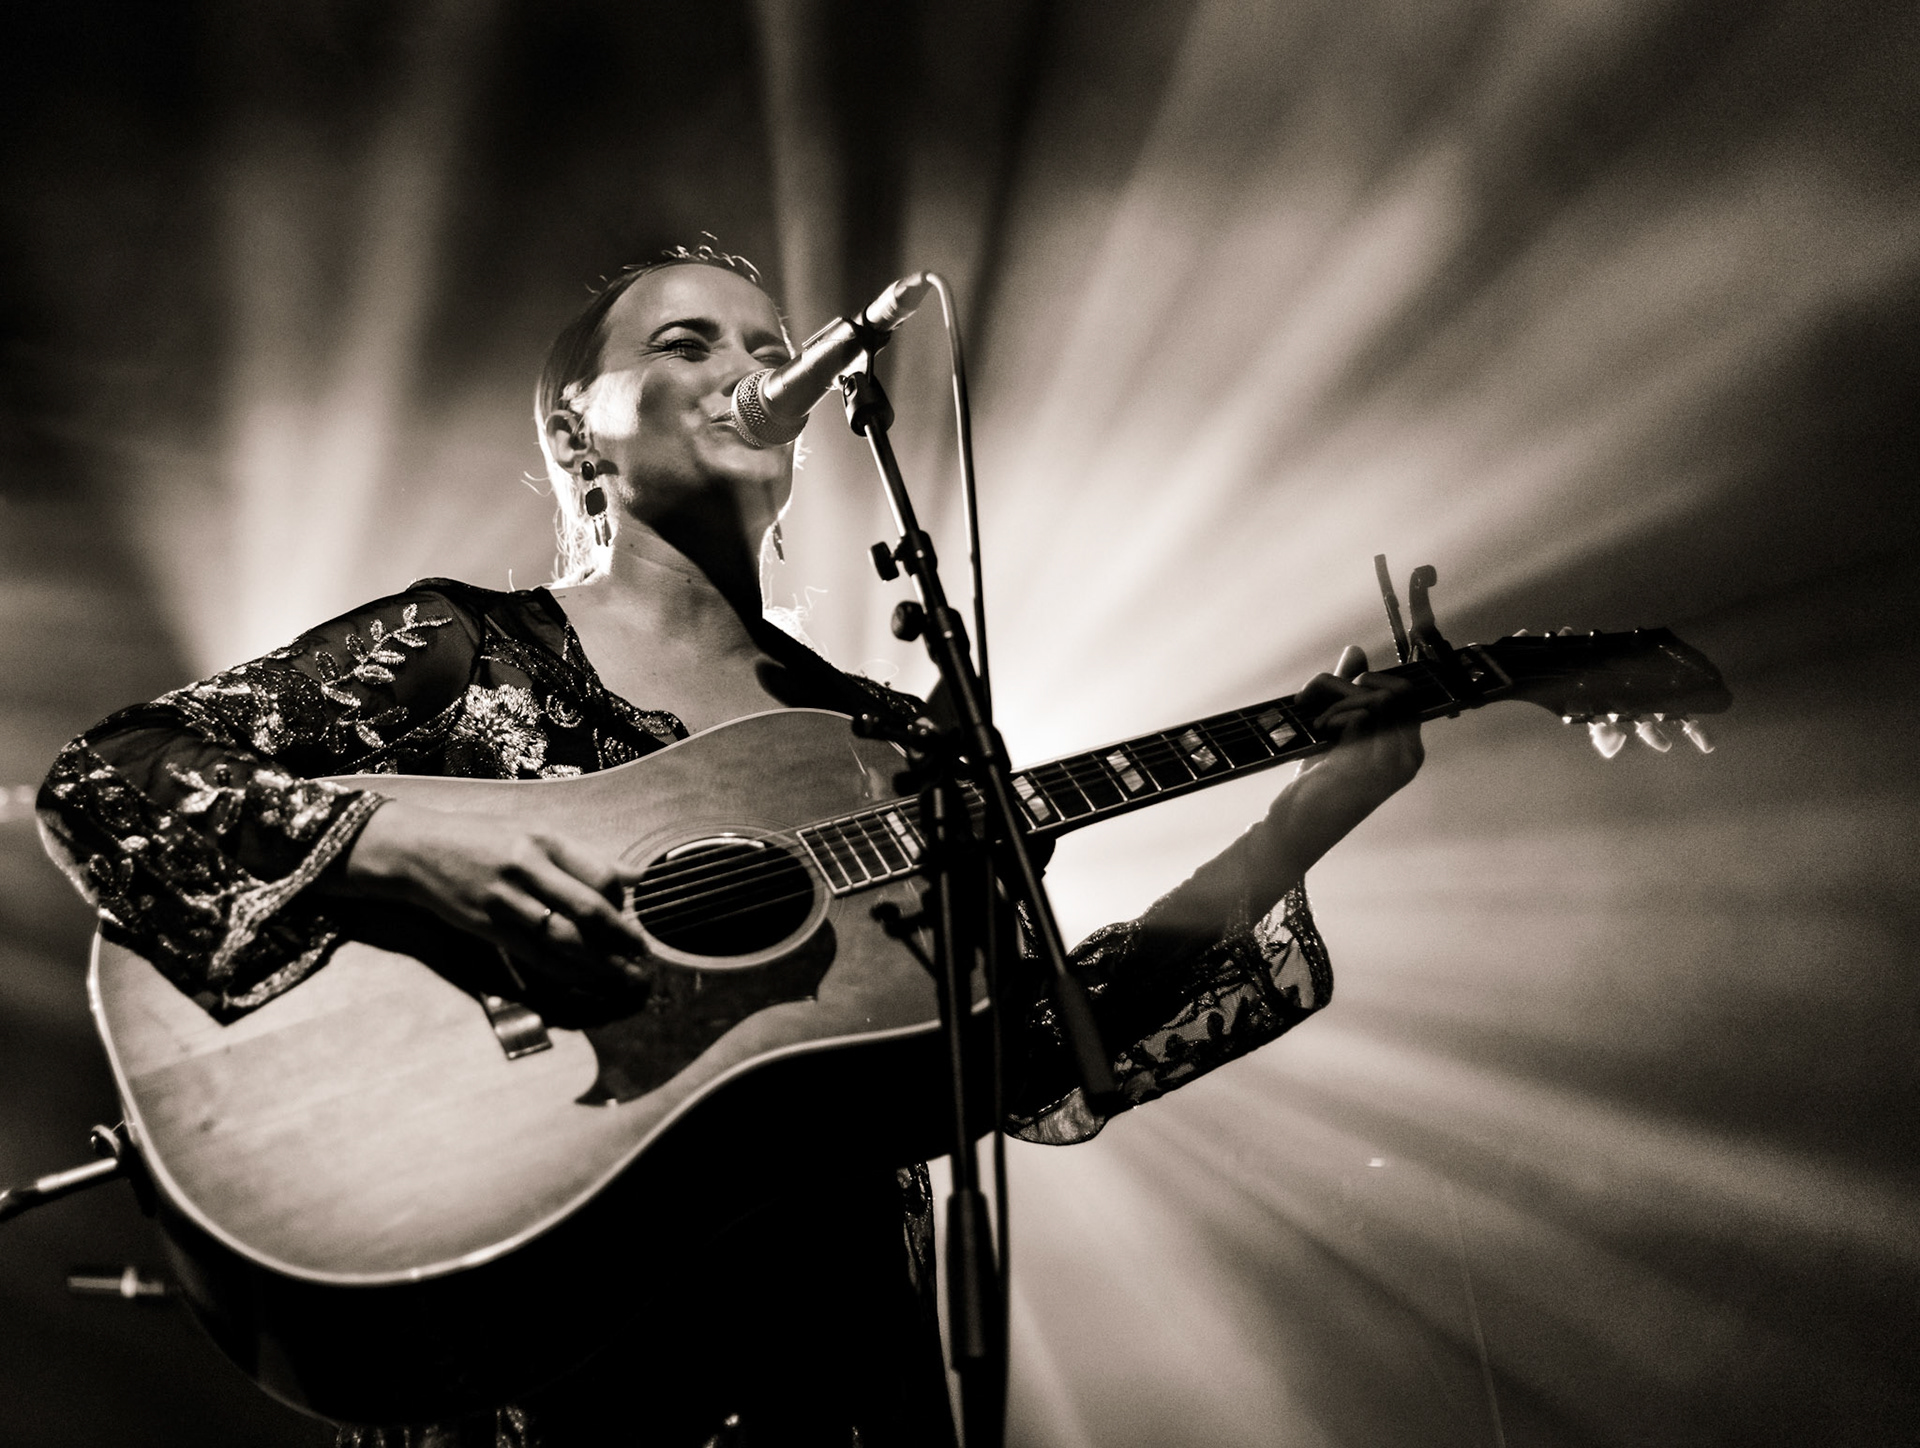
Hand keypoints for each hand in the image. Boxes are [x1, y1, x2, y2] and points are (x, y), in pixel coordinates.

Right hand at [328, 800, 650, 996]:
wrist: (417, 851)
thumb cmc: (481, 840)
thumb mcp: (534, 832)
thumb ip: (585, 856)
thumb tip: (636, 876)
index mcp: (543, 839)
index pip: (600, 874)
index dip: (624, 903)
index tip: (637, 922)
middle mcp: (527, 867)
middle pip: (588, 910)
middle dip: (623, 939)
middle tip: (646, 960)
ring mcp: (505, 900)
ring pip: (564, 938)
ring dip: (600, 963)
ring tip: (627, 978)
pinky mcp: (487, 926)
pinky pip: (533, 955)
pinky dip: (564, 971)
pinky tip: (585, 980)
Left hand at [1293, 645, 1424, 806]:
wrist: (1297, 831)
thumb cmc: (1319, 784)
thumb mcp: (1338, 733)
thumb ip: (1348, 691)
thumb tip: (1356, 651)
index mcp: (1407, 749)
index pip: (1405, 692)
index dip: (1372, 679)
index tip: (1339, 686)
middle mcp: (1406, 758)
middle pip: (1389, 691)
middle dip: (1346, 684)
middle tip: (1316, 699)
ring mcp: (1389, 765)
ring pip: (1372, 699)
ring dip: (1332, 699)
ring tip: (1311, 717)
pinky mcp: (1366, 770)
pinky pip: (1358, 717)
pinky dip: (1330, 714)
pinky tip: (1313, 729)